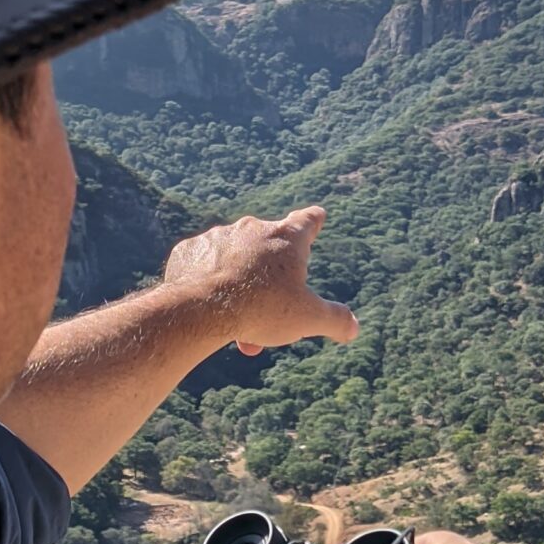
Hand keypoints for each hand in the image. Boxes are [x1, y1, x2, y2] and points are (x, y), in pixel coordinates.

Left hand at [162, 207, 358, 356]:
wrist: (202, 309)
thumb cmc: (262, 309)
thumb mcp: (308, 319)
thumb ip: (335, 320)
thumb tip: (353, 327)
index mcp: (286, 239)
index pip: (307, 221)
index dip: (313, 221)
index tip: (316, 216)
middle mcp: (253, 229)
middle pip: (268, 251)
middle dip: (269, 282)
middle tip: (268, 313)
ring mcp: (219, 236)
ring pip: (234, 262)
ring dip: (239, 287)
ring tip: (237, 321)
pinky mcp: (190, 250)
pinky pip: (203, 265)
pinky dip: (208, 282)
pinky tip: (208, 306)